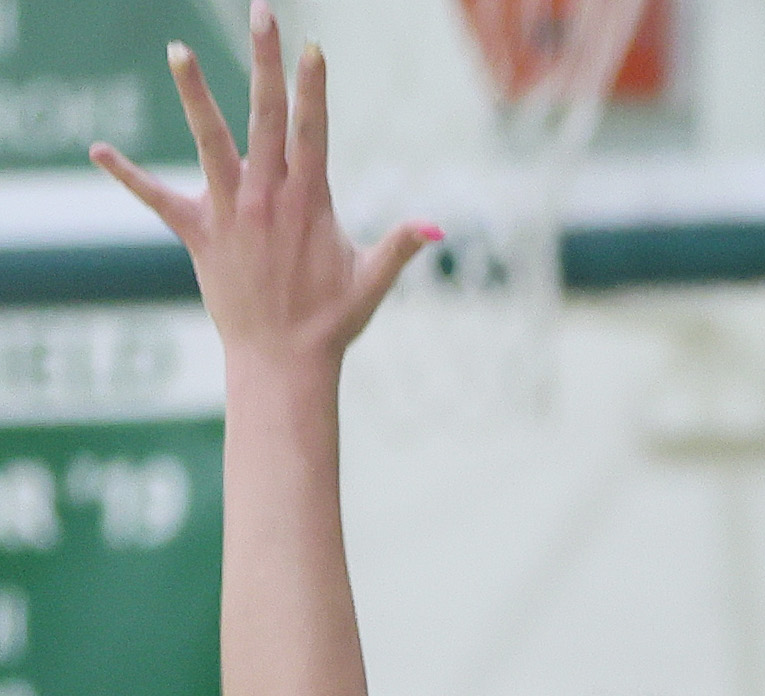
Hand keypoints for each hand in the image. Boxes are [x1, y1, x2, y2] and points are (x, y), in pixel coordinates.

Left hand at [88, 4, 430, 368]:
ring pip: (210, 141)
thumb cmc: (330, 323)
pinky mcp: (198, 234)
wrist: (284, 362)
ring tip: (176, 48)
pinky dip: (128, 175)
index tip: (312, 46)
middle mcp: (267, 197)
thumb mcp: (371, 282)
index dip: (313, 87)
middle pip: (265, 115)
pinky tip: (97, 150)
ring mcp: (230, 213)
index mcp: (309, 201)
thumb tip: (438, 229)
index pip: (313, 130)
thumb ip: (401, 247)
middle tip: (262, 12)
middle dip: (265, 61)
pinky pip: (158, 199)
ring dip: (193, 94)